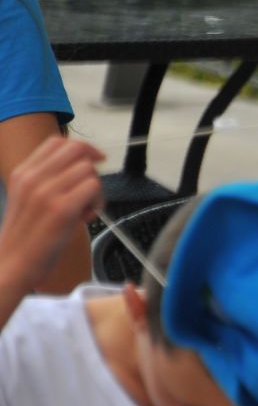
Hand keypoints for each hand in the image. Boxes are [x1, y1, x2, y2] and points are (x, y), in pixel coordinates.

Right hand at [0, 137, 102, 289]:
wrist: (12, 263)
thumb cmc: (26, 235)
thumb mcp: (27, 197)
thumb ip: (46, 178)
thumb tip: (78, 165)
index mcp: (23, 172)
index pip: (58, 142)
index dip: (83, 149)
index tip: (94, 162)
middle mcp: (33, 178)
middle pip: (77, 151)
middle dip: (92, 168)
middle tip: (90, 191)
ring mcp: (46, 193)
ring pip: (89, 171)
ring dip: (96, 190)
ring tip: (83, 209)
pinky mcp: (61, 210)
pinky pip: (93, 189)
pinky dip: (97, 203)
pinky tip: (84, 218)